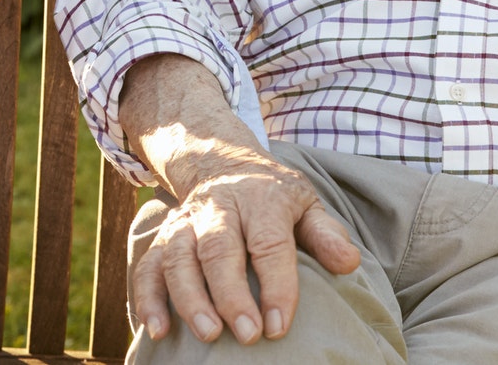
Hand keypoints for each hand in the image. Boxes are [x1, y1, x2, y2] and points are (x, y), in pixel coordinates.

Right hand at [131, 144, 361, 346]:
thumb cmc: (273, 196)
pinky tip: (157, 330)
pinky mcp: (164, 236)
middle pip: (218, 249)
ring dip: (189, 297)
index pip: (269, 243)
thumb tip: (349, 263)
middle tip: (247, 336)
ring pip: (179, 256)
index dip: (276, 286)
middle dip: (230, 295)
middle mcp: (219, 207)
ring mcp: (186, 221)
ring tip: (208, 335)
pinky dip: (148, 297)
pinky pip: (149, 264)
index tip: (280, 325)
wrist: (221, 162)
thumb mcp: (305, 204)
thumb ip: (325, 234)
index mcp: (261, 200)